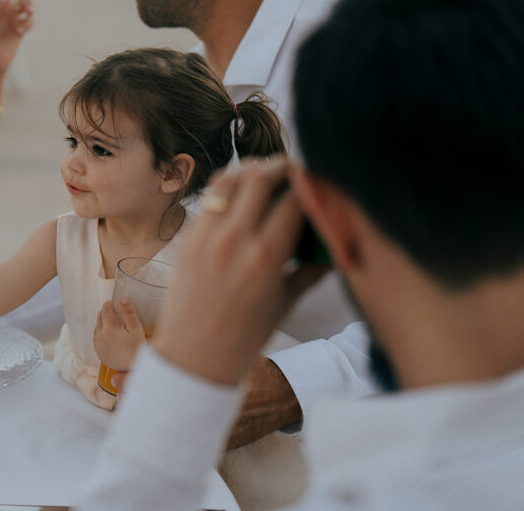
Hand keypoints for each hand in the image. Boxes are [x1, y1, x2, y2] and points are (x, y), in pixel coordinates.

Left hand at [93, 298, 144, 371]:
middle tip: (110, 309)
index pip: (105, 312)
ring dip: (101, 323)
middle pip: (99, 319)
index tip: (110, 302)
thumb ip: (129, 313)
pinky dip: (100, 333)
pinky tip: (107, 333)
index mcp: (109, 330)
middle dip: (104, 313)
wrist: (135, 368)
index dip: (108, 305)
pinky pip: (96, 339)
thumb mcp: (136, 329)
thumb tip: (122, 300)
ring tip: (109, 320)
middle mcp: (101, 338)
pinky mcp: (99, 354)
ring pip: (96, 329)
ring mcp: (99, 346)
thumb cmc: (138, 348)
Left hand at [154, 159, 313, 385]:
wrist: (194, 358)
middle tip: (295, 166)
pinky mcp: (187, 238)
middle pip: (261, 178)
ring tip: (267, 170)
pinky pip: (209, 198)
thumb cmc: (244, 338)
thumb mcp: (284, 304)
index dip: (310, 183)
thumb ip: (309, 272)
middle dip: (283, 166)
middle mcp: (235, 241)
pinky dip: (228, 185)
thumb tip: (336, 253)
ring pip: (230, 179)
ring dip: (252, 167)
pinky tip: (241, 189)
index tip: (319, 180)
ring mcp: (206, 237)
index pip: (294, 201)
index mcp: (266, 258)